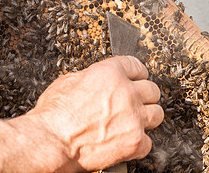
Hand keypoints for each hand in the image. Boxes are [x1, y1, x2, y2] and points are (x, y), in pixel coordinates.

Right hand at [28, 56, 163, 170]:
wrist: (51, 141)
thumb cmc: (54, 114)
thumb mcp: (68, 81)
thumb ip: (91, 77)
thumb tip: (97, 79)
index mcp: (110, 73)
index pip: (136, 66)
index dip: (136, 73)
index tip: (137, 78)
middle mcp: (126, 93)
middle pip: (152, 90)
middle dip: (144, 95)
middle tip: (135, 101)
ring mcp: (133, 118)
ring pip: (157, 114)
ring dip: (146, 117)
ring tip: (134, 121)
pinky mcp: (135, 142)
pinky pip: (149, 141)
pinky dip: (138, 142)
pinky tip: (125, 140)